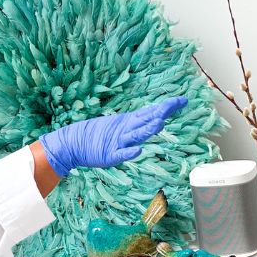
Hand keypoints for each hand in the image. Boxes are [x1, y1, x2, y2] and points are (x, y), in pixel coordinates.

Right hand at [39, 96, 186, 176]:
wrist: (74, 142)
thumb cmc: (100, 134)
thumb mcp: (121, 125)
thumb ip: (139, 122)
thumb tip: (158, 116)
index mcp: (129, 121)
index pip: (151, 112)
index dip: (166, 107)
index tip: (183, 101)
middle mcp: (126, 129)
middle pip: (146, 120)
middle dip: (160, 113)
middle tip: (174, 105)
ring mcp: (118, 141)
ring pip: (135, 135)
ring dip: (147, 130)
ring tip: (159, 124)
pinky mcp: (109, 155)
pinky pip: (121, 154)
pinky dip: (129, 153)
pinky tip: (138, 151)